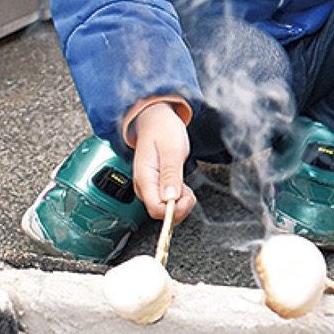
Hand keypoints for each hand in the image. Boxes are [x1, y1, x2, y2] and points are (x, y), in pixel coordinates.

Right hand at [130, 102, 196, 219]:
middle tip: (190, 192)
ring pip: (164, 210)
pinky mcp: (155, 187)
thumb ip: (171, 174)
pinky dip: (178, 199)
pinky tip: (182, 188)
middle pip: (160, 213)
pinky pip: (167, 202)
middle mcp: (143, 186)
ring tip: (186, 187)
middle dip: (179, 208)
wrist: (156, 120)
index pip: (156, 209)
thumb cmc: (163, 130)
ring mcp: (148, 187)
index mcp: (144, 178)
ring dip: (180, 204)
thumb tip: (170, 198)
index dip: (174, 209)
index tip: (188, 197)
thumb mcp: (172, 149)